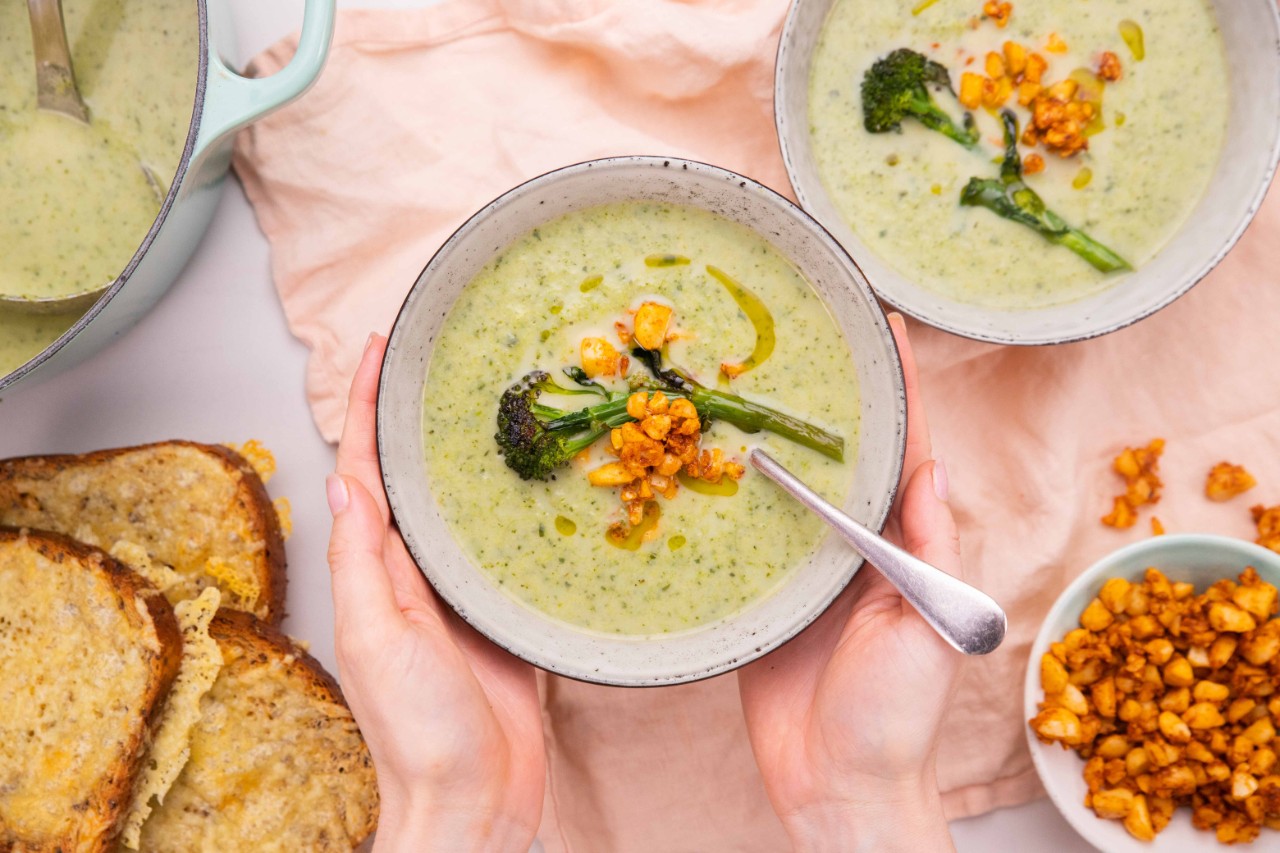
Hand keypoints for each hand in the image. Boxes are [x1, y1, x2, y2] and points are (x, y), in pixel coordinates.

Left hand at [326, 334, 544, 851]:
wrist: (476, 800)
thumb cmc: (420, 731)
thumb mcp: (381, 640)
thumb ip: (364, 565)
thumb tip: (347, 485)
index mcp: (374, 575)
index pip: (364, 472)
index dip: (366, 409)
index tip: (380, 351)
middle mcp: (410, 576)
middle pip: (408, 478)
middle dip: (413, 417)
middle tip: (438, 360)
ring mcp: (457, 595)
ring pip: (456, 508)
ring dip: (462, 456)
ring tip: (488, 404)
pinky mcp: (500, 616)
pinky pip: (502, 550)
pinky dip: (510, 510)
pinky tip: (534, 486)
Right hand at [738, 314, 961, 852]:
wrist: (836, 787)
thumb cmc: (896, 717)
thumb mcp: (932, 630)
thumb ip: (931, 553)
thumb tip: (931, 470)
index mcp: (906, 548)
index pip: (907, 452)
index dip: (902, 390)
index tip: (888, 326)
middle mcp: (855, 547)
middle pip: (843, 456)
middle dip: (830, 396)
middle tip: (802, 335)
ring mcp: (806, 571)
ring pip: (789, 488)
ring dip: (770, 438)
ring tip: (740, 378)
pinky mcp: (761, 598)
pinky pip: (744, 539)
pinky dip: (727, 500)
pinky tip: (700, 462)